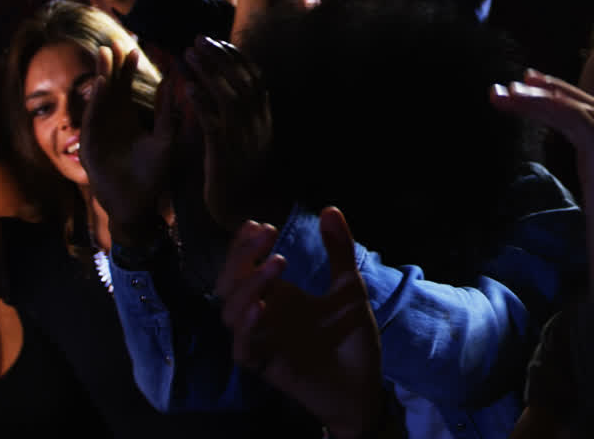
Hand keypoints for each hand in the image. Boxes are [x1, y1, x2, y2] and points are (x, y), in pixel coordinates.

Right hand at [80, 45, 177, 248]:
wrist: (135, 205)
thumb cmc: (152, 176)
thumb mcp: (165, 141)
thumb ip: (167, 115)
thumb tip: (175, 86)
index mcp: (129, 119)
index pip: (129, 87)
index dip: (131, 67)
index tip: (136, 43)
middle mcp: (112, 122)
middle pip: (112, 86)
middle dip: (114, 64)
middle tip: (117, 38)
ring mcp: (99, 132)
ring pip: (101, 98)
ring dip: (103, 76)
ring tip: (106, 52)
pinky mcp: (91, 144)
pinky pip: (95, 117)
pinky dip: (98, 101)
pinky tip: (103, 82)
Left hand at [183, 36, 273, 229]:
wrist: (250, 206)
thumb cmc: (246, 171)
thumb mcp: (252, 136)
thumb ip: (246, 112)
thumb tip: (233, 87)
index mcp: (264, 115)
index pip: (253, 76)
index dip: (235, 56)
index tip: (216, 42)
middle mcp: (257, 122)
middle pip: (241, 79)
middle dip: (219, 57)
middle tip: (197, 40)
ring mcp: (243, 136)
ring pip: (228, 95)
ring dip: (208, 73)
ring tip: (188, 55)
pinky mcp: (225, 152)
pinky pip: (214, 123)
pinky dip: (202, 103)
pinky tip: (188, 89)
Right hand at [216, 208, 386, 438]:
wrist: (363, 384)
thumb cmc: (350, 337)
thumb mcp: (348, 287)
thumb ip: (339, 250)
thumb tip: (330, 208)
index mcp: (276, 295)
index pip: (245, 265)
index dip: (244, 245)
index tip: (259, 224)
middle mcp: (263, 315)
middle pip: (230, 283)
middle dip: (241, 256)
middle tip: (266, 234)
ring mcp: (262, 340)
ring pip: (230, 313)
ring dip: (248, 286)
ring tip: (276, 265)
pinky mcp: (267, 366)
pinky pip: (243, 349)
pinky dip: (246, 328)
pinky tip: (260, 308)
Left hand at [490, 70, 593, 353]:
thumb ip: (593, 213)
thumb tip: (579, 212)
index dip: (565, 106)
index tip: (534, 95)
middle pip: (591, 108)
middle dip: (552, 90)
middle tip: (517, 79)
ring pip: (584, 110)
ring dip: (543, 95)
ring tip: (506, 89)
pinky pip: (581, 123)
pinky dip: (551, 107)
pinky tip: (522, 103)